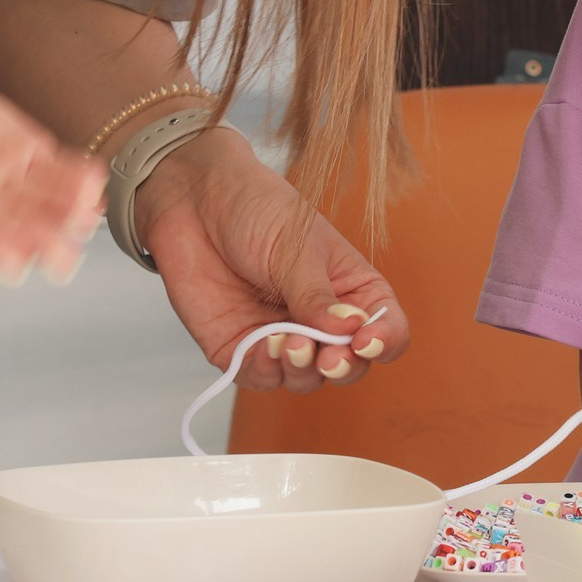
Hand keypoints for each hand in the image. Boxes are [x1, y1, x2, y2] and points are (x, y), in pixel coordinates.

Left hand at [136, 128, 408, 393]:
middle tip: (328, 357)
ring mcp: (281, 337)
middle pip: (350, 365)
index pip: (386, 327)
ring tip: (287, 342)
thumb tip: (348, 331)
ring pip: (306, 379)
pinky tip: (261, 345)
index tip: (365, 341)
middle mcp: (322, 319)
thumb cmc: (257, 210)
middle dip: (342, 367)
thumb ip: (318, 296)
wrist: (195, 202)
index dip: (384, 341)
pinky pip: (261, 377)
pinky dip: (265, 370)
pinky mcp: (241, 348)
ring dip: (302, 370)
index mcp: (351, 288)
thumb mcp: (297, 247)